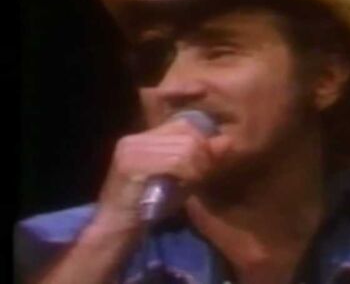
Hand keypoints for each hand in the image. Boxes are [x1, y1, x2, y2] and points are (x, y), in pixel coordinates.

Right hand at [90, 118, 229, 233]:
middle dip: (203, 155)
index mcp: (145, 137)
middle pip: (187, 134)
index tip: (206, 165)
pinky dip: (188, 173)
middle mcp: (136, 138)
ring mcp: (131, 149)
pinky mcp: (130, 164)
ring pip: (185, 147)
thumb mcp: (182, 177)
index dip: (202, 142)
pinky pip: (174, 161)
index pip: (185, 124)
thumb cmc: (151, 204)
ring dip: (197, 167)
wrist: (118, 228)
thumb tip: (227, 140)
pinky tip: (185, 186)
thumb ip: (202, 158)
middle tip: (202, 176)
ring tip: (194, 182)